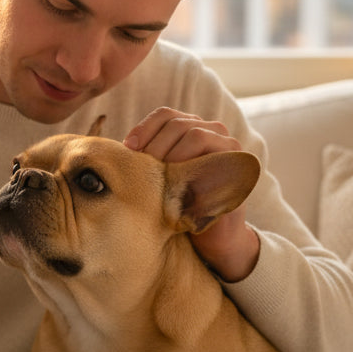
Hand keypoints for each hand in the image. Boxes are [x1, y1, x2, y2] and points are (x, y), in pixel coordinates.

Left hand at [123, 107, 258, 281]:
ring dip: (171, 154)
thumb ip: (148, 158)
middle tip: (142, 166)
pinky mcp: (238, 164)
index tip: (127, 148)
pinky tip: (176, 184)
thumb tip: (115, 148)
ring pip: (194, 134)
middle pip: (177, 122)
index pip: (165, 114)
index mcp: (192, 128)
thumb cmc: (181, 206)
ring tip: (158, 175)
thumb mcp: (161, 178)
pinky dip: (190, 166)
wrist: (215, 237)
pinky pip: (212, 155)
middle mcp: (213, 131)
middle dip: (155, 144)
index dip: (144, 128)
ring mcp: (229, 145)